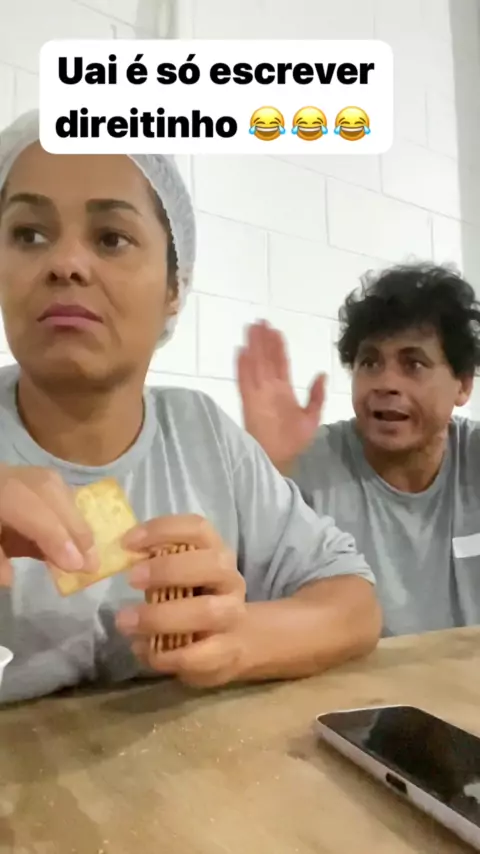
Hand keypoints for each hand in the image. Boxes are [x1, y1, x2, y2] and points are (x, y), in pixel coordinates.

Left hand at [0, 465, 97, 585]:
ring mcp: (6, 472)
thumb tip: (8, 576)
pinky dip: (64, 508)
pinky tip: (73, 533)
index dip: (52, 533)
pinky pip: (45, 485)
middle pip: (44, 487)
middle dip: (73, 523)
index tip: (75, 566)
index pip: (23, 504)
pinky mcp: (11, 478)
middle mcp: (0, 475)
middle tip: (91, 561)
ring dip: (74, 515)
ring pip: (48, 481)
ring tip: (87, 548)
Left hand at [116, 515, 246, 686]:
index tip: (127, 542)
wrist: (237, 641)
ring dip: (162, 616)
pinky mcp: (227, 653)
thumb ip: (156, 564)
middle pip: (212, 564)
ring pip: (208, 611)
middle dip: (168, 569)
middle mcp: (230, 580)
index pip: (198, 528)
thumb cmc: (194, 599)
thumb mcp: (179, 575)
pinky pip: (198, 655)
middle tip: (130, 579)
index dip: (163, 530)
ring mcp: (233, 617)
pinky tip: (142, 649)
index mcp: (216, 552)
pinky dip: (166, 654)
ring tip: (126, 621)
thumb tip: (119, 558)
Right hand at [237, 321, 325, 469]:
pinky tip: (242, 352)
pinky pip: (245, 382)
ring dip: (253, 347)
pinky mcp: (250, 403)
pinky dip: (243, 367)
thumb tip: (321, 375)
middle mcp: (270, 390)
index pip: (280, 364)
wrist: (280, 461)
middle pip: (266, 360)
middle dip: (263, 341)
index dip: (278, 347)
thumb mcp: (312, 418)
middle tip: (260, 321)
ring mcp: (259, 395)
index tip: (275, 331)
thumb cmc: (294, 443)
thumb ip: (316, 396)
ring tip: (251, 329)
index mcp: (284, 392)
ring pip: (256, 365)